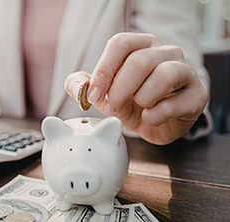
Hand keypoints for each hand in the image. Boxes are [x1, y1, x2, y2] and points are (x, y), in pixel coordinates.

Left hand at [65, 33, 207, 144]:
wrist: (155, 124)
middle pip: (140, 61)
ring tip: (139, 107)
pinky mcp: (197, 95)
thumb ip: (83, 86)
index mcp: (140, 46)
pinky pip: (175, 103)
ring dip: (142, 99)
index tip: (94, 95)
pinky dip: (157, 115)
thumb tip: (78, 85)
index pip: (121, 43)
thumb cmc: (129, 103)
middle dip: (120, 90)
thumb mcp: (103, 95)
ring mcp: (185, 71)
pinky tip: (151, 117)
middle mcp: (165, 52)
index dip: (104, 69)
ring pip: (164, 75)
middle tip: (113, 106)